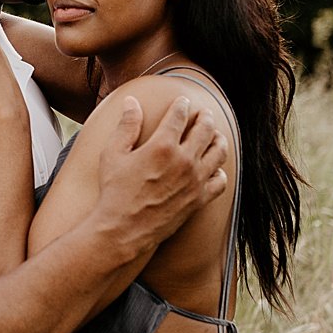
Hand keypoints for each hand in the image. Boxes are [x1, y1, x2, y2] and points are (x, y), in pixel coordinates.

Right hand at [94, 95, 228, 256]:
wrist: (124, 230)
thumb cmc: (115, 192)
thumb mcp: (113, 154)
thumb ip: (126, 125)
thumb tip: (132, 102)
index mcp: (162, 146)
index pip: (180, 115)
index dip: (182, 105)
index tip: (183, 102)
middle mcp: (184, 160)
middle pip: (205, 129)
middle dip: (205, 116)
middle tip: (203, 113)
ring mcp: (194, 181)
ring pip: (218, 151)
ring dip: (218, 139)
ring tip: (215, 135)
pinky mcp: (199, 199)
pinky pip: (220, 181)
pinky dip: (220, 171)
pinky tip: (214, 168)